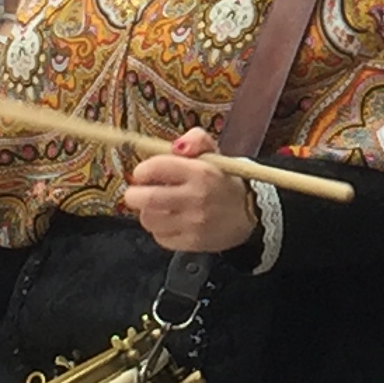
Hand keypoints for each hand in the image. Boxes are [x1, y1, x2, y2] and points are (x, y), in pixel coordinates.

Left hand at [121, 129, 256, 252]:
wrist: (248, 213)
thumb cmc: (222, 180)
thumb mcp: (213, 153)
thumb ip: (195, 139)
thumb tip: (176, 145)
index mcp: (201, 172)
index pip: (156, 168)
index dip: (142, 170)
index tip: (143, 173)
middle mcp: (196, 198)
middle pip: (146, 198)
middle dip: (134, 194)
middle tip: (137, 192)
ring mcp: (194, 223)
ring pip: (149, 219)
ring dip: (147, 212)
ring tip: (156, 207)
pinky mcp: (192, 243)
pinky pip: (160, 237)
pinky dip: (159, 229)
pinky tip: (169, 222)